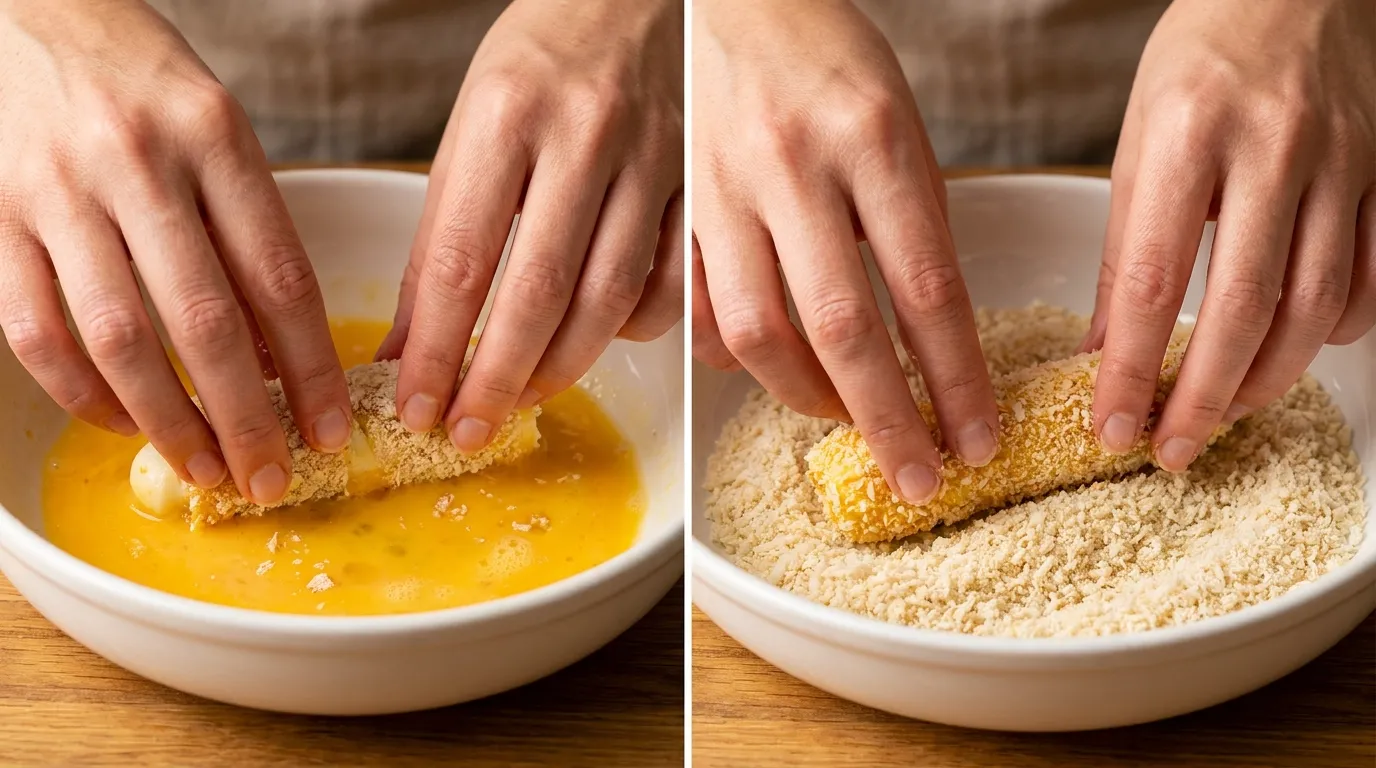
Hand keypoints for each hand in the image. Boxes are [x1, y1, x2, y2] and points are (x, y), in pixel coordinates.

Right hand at [0, 0, 350, 503]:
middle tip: (271, 477)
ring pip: (117, 340)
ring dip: (167, 421)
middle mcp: (138, 164)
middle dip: (245, 417)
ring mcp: (58, 193)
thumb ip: (250, 232)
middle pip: (204, 323)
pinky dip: (82, 392)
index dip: (312, 368)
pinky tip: (123, 422)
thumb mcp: (220, 131)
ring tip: (206, 470)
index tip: (330, 428)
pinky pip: (36, 330)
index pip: (280, 277)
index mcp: (214, 137)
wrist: (29, 8)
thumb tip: (284, 355)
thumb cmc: (144, 78)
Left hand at [377, 0, 683, 450]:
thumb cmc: (538, 65)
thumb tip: (408, 350)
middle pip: (538, 291)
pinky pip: (672, 286)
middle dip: (496, 379)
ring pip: (608, 298)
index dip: (437, 348)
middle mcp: (583, 136)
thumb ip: (440, 241)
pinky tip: (597, 339)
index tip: (416, 404)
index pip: (461, 258)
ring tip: (518, 400)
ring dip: (560, 368)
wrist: (633, 1)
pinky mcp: (699, 186)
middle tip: (466, 429)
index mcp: (505, 114)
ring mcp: (652, 161)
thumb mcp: (467, 132)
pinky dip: (632, 330)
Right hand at [692, 0, 996, 504]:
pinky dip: (737, 358)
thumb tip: (925, 339)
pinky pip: (700, 309)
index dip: (954, 378)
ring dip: (807, 399)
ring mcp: (725, 189)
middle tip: (919, 476)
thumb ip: (911, 224)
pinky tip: (770, 370)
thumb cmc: (828, 59)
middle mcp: (795, 167)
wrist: (734, 0)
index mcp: (874, 137)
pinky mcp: (679, 209)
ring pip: (760, 332)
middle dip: (886, 419)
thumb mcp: (900, 122)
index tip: (977, 435)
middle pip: (841, 327)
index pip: (926, 287)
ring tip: (844, 422)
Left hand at [1083, 0, 1375, 471]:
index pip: (1151, 277)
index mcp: (1186, 135)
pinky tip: (1287, 352)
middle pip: (1243, 306)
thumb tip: (1102, 351)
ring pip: (1314, 306)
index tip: (1111, 424)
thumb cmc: (1198, 64)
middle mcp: (1271, 149)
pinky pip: (1366, 281)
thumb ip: (1124, 246)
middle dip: (1203, 396)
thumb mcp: (1134, 141)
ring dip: (1265, 380)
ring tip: (1222, 416)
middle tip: (1170, 448)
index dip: (1129, 365)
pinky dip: (1328, 335)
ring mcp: (1340, 164)